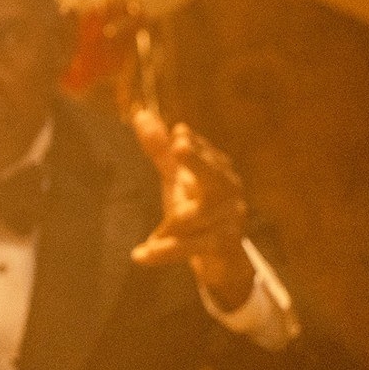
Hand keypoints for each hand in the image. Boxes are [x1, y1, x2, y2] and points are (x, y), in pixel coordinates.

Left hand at [128, 107, 254, 309]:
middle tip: (179, 146)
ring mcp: (227, 223)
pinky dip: (164, 252)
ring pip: (193, 219)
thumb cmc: (199, 208)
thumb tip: (141, 113)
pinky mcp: (220, 248)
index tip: (178, 133)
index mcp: (219, 174)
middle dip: (198, 162)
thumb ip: (161, 150)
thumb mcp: (179, 178)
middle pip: (214, 178)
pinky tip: (140, 255)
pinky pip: (189, 248)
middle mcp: (228, 195)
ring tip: (150, 235)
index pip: (207, 156)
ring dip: (169, 227)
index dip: (194, 146)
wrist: (224, 256)